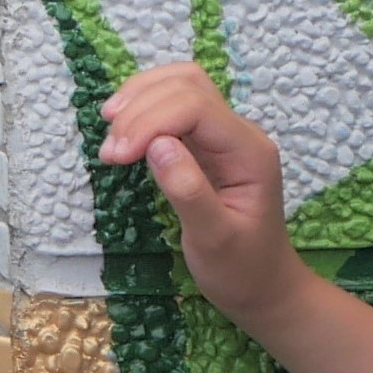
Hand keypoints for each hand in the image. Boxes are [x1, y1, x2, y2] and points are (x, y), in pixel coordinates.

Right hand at [97, 62, 303, 319]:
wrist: (263, 288)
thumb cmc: (241, 269)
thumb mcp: (214, 240)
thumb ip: (188, 191)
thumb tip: (157, 145)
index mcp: (249, 152)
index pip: (196, 106)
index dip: (150, 121)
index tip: (116, 157)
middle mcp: (239, 133)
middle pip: (186, 84)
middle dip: (140, 108)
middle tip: (109, 153)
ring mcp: (222, 135)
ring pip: (178, 86)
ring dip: (138, 101)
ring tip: (110, 136)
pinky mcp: (205, 144)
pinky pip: (173, 107)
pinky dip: (143, 111)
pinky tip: (123, 132)